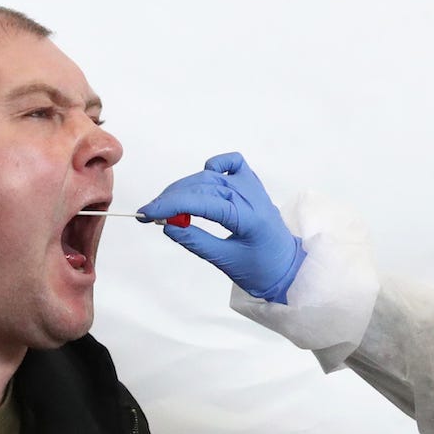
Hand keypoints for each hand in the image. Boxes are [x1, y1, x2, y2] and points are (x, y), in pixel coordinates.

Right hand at [136, 152, 305, 302]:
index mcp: (249, 217)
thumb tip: (167, 226)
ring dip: (184, 188)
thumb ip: (196, 242)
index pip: (202, 202)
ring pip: (210, 177)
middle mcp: (252, 197)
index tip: (146, 213)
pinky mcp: (252, 184)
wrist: (287, 267)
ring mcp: (253, 187)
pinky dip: (212, 167)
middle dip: (171, 198)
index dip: (170, 205)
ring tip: (168, 207)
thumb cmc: (261, 269)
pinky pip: (230, 163)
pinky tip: (201, 180)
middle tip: (150, 214)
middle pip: (202, 186)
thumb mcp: (225, 261)